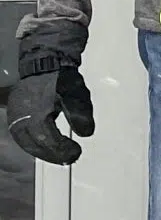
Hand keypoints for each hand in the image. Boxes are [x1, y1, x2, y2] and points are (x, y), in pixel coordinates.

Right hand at [6, 45, 92, 166]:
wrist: (44, 61)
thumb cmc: (60, 77)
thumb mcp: (76, 95)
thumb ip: (81, 114)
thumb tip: (86, 133)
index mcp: (36, 114)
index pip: (48, 140)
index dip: (62, 150)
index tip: (76, 153)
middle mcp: (22, 118)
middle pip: (35, 145)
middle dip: (53, 155)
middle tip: (70, 158)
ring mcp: (15, 116)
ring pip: (26, 142)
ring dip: (42, 152)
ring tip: (59, 155)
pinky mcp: (15, 114)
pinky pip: (21, 135)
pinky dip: (34, 143)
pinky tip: (45, 146)